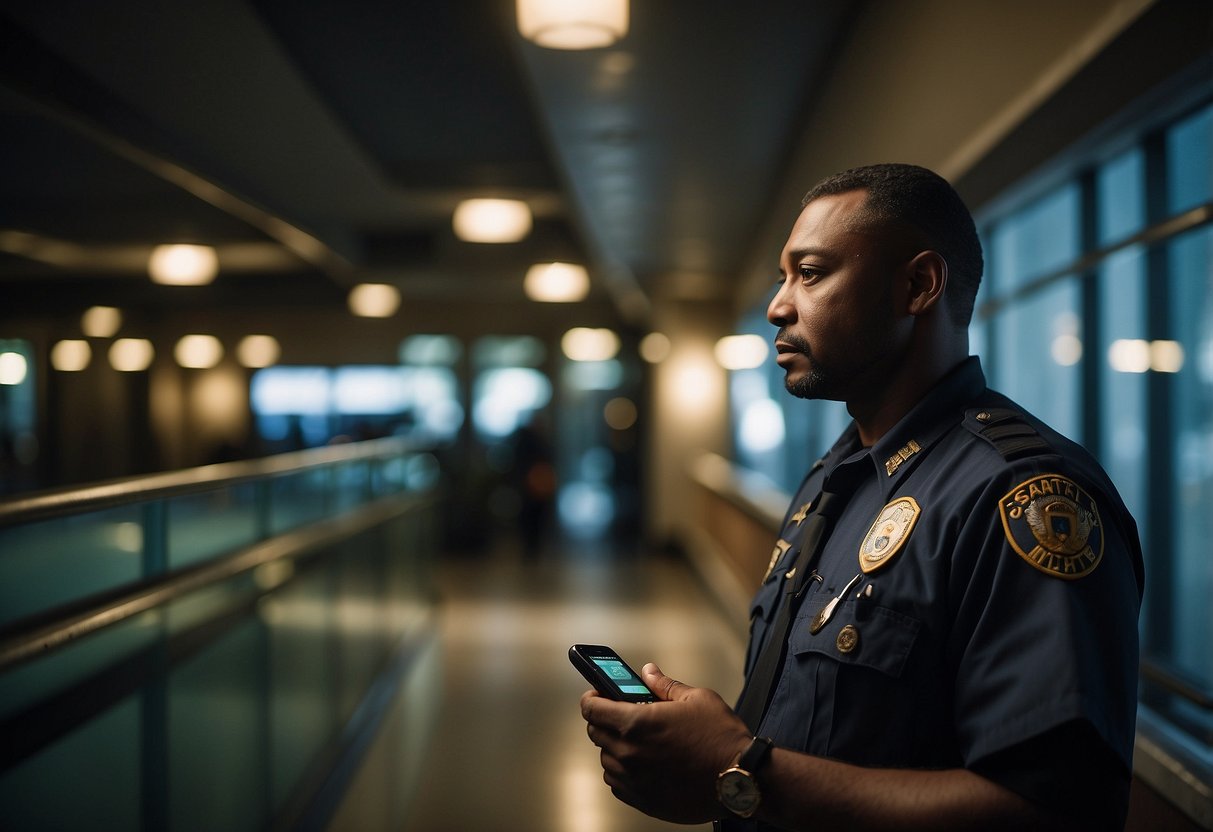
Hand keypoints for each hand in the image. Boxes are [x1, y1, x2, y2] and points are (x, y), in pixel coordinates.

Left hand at [580, 663, 751, 823]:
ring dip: (615, 747)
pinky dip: (623, 772)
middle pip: (595, 733)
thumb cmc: (722, 739)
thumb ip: (665, 685)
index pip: (591, 709)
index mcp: (637, 723)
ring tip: (638, 740)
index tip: (596, 695)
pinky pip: (617, 784)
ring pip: (606, 760)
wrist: (740, 779)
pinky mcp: (643, 801)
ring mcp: (634, 780)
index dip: (591, 698)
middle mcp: (630, 753)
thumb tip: (649, 673)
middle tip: (622, 714)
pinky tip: (642, 763)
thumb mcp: (697, 698)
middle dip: (605, 720)